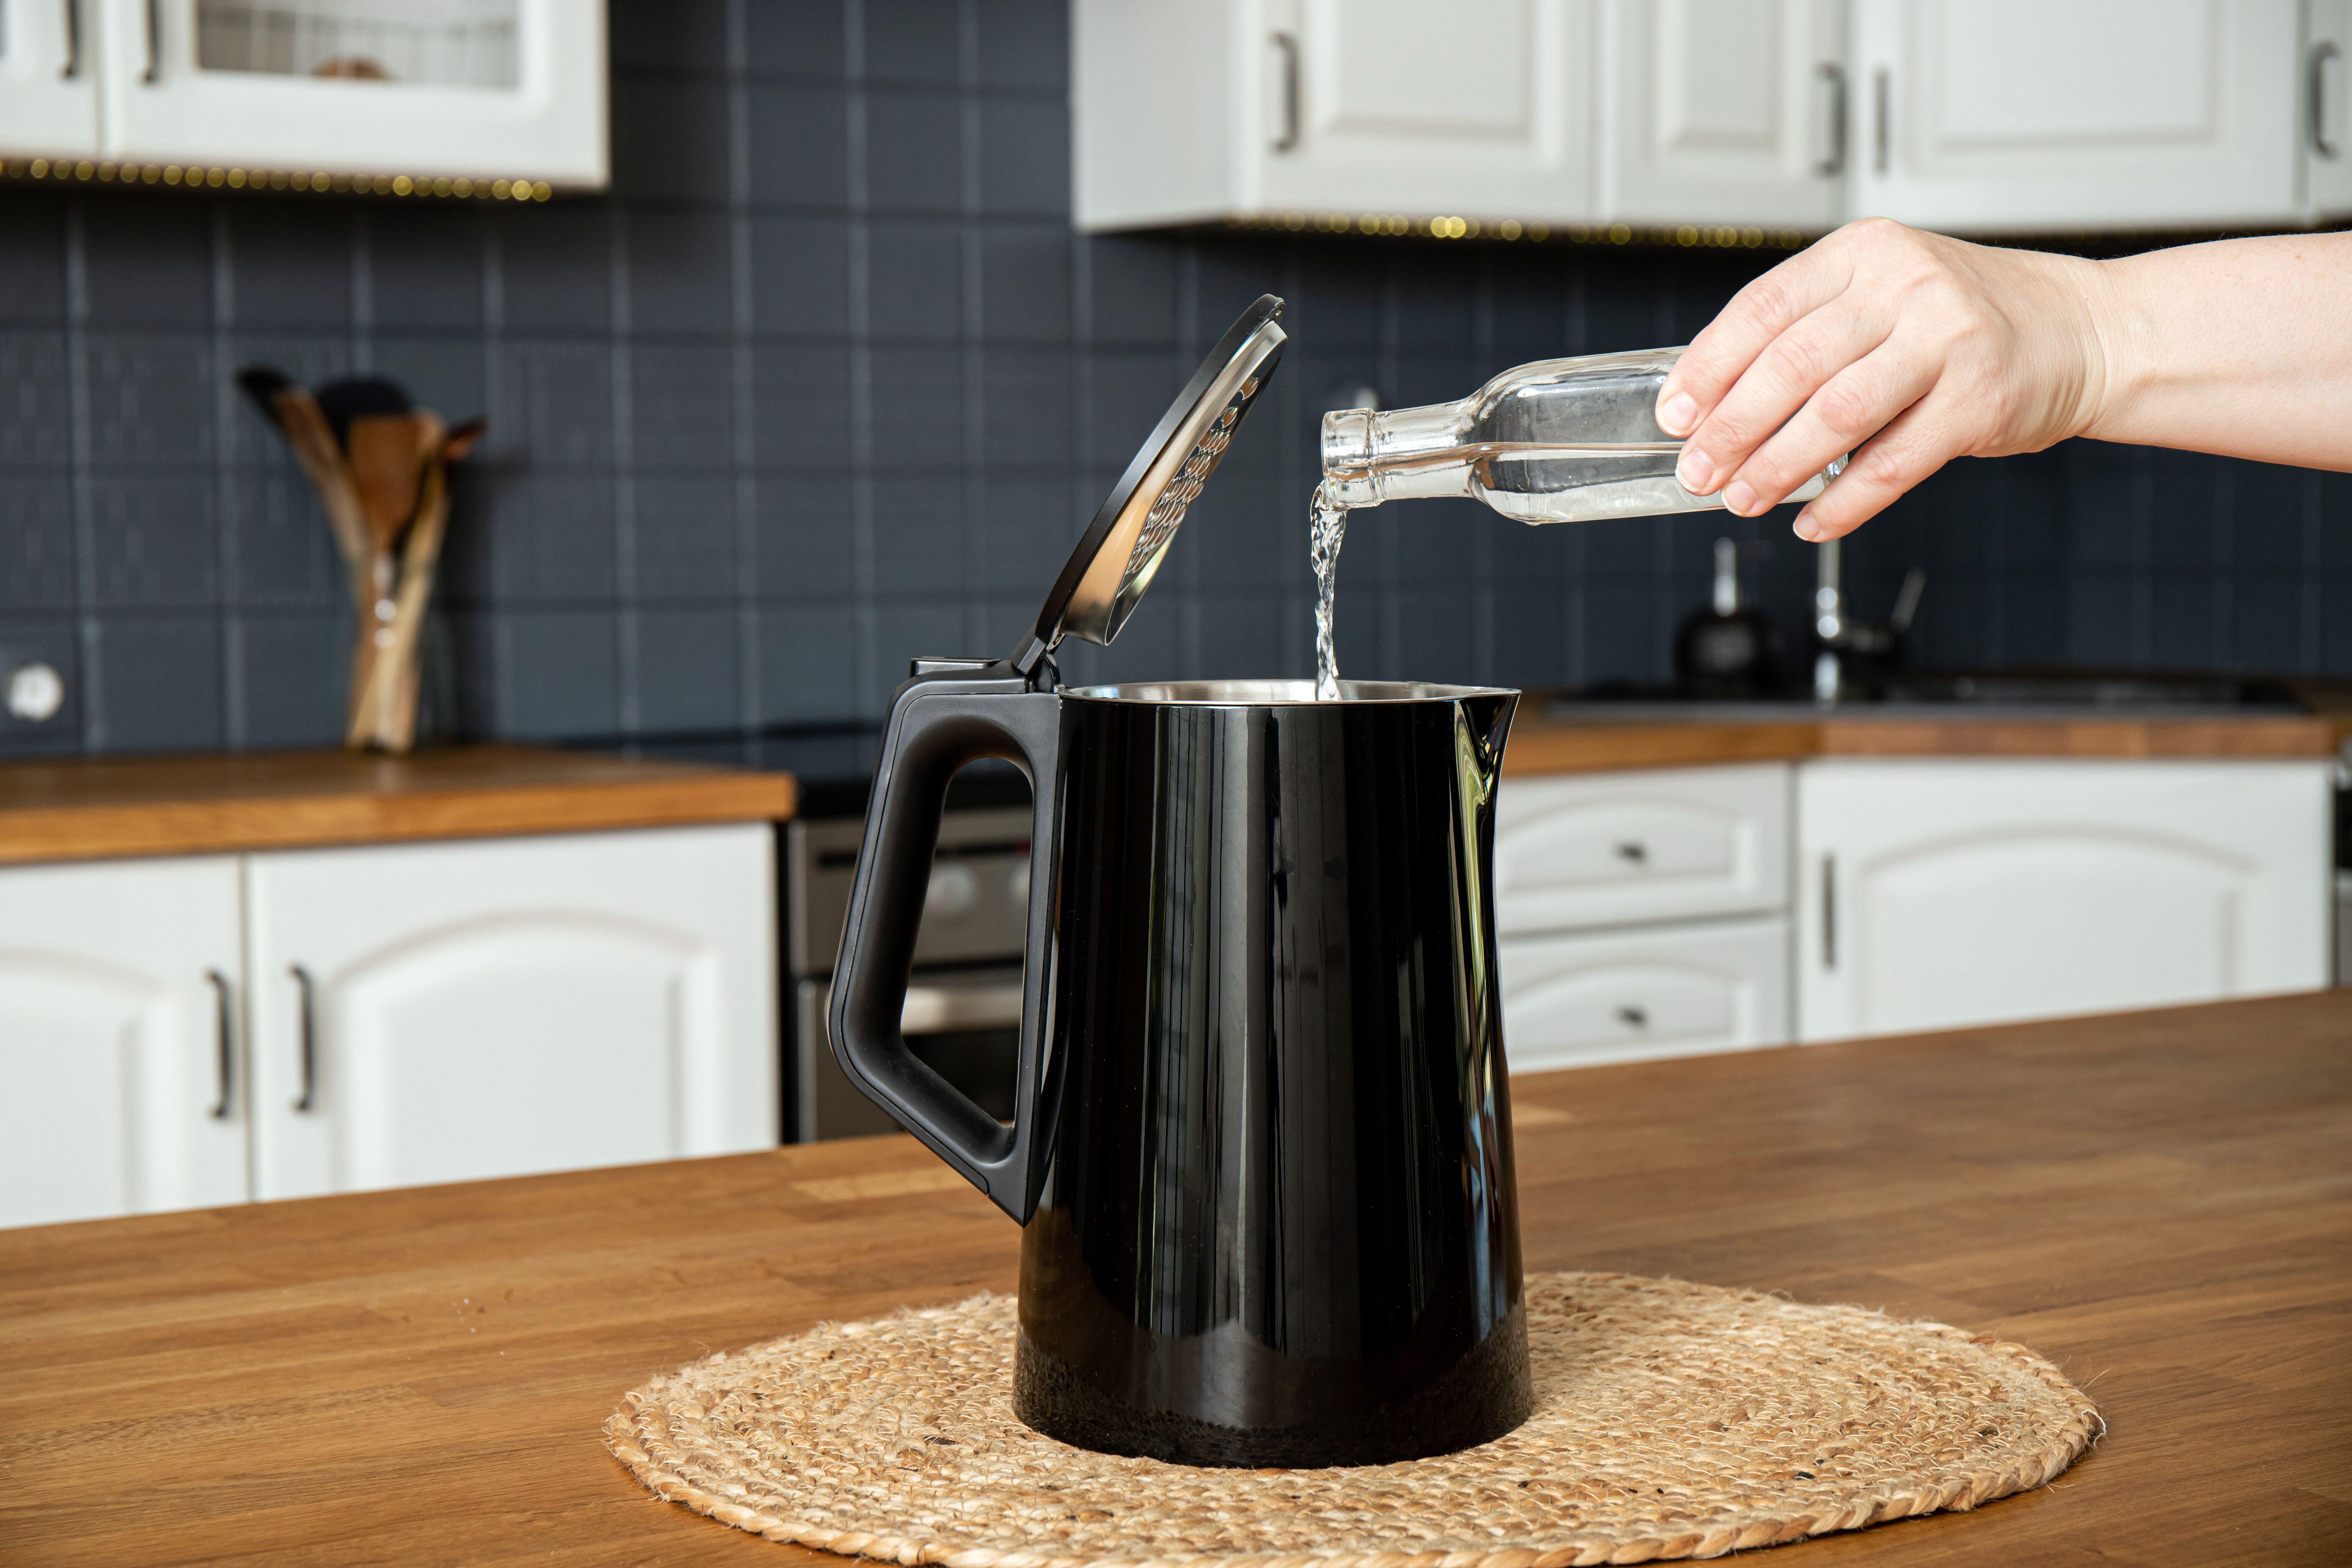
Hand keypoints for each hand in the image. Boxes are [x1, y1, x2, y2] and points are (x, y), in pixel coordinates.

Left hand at [1652, 218, 2113, 541]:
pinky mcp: (1980, 401)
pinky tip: (1812, 521)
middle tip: (1696, 470)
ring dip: (1777, 466)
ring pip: (1836, 415)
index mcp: (1867, 251)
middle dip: (1732, 427)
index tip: (1674, 413)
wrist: (2085, 330)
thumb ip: (1812, 328)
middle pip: (1793, 364)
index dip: (1709, 367)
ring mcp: (1948, 341)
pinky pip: (1892, 464)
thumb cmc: (1968, 319)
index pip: (1764, 308)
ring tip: (1740, 498)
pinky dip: (1844, 502)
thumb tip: (1717, 400)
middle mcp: (1907, 286)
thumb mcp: (1886, 291)